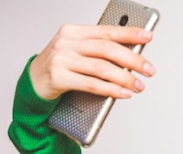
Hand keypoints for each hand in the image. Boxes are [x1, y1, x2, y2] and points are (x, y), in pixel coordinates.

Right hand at [29, 24, 155, 100]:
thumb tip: (133, 57)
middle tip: (149, 70)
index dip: (129, 33)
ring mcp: (61, 59)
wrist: (34, 81)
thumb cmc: (62, 66)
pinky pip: (91, 84)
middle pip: (107, 49)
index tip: (147, 37)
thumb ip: (100, 51)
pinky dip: (110, 90)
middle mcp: (67, 42)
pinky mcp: (58, 77)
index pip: (107, 31)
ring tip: (138, 86)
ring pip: (101, 68)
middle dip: (132, 60)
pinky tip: (123, 93)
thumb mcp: (79, 52)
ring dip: (125, 78)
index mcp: (75, 31)